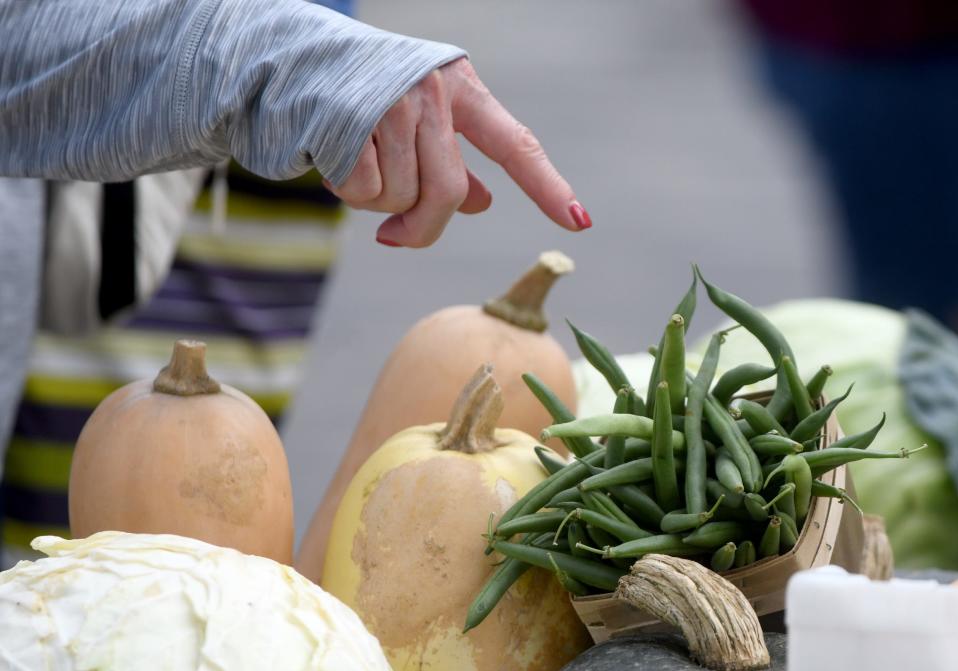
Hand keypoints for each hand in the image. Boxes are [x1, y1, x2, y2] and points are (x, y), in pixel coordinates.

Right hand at [325, 57, 590, 246]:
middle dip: (423, 226)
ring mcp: (389, 105)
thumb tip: (480, 204)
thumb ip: (451, 158)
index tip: (579, 223)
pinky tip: (332, 160)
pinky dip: (348, 193)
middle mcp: (431, 91)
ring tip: (358, 165)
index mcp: (461, 87)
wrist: (288, 56)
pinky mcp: (345, 124)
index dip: (547, 187)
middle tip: (398, 238)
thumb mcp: (420, 115)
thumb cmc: (366, 93)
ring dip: (379, 204)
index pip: (515, 145)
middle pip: (448, 193)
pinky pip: (363, 193)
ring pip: (402, 198)